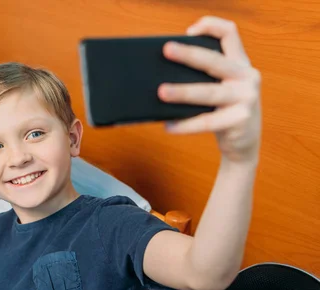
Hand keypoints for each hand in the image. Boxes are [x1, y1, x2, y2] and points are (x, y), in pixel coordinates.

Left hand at [158, 16, 261, 163]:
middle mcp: (247, 77)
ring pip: (209, 93)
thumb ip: (205, 76)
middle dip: (189, 55)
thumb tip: (163, 73)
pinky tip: (169, 125)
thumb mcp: (222, 88)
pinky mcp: (240, 120)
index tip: (189, 31)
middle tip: (166, 50)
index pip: (230, 33)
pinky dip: (185, 125)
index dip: (211, 26)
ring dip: (183, 92)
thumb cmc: (224, 111)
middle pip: (215, 61)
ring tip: (162, 92)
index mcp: (240, 63)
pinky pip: (206, 122)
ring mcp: (246, 98)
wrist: (244, 144)